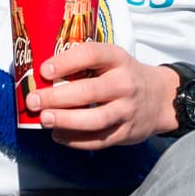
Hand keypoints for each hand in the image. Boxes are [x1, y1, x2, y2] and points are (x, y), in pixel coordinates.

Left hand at [26, 43, 177, 149]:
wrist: (161, 98)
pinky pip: (100, 140)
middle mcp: (124, 84)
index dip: (66, 62)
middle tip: (33, 100)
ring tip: (44, 119)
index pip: (91, 55)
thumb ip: (83, 64)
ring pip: (96, 119)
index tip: (44, 71)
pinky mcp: (127, 132)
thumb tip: (41, 74)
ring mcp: (127, 110)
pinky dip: (77, 140)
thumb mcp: (111, 60)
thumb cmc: (123, 75)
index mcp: (117, 59)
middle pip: (89, 91)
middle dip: (57, 97)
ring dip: (66, 121)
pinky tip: (58, 136)